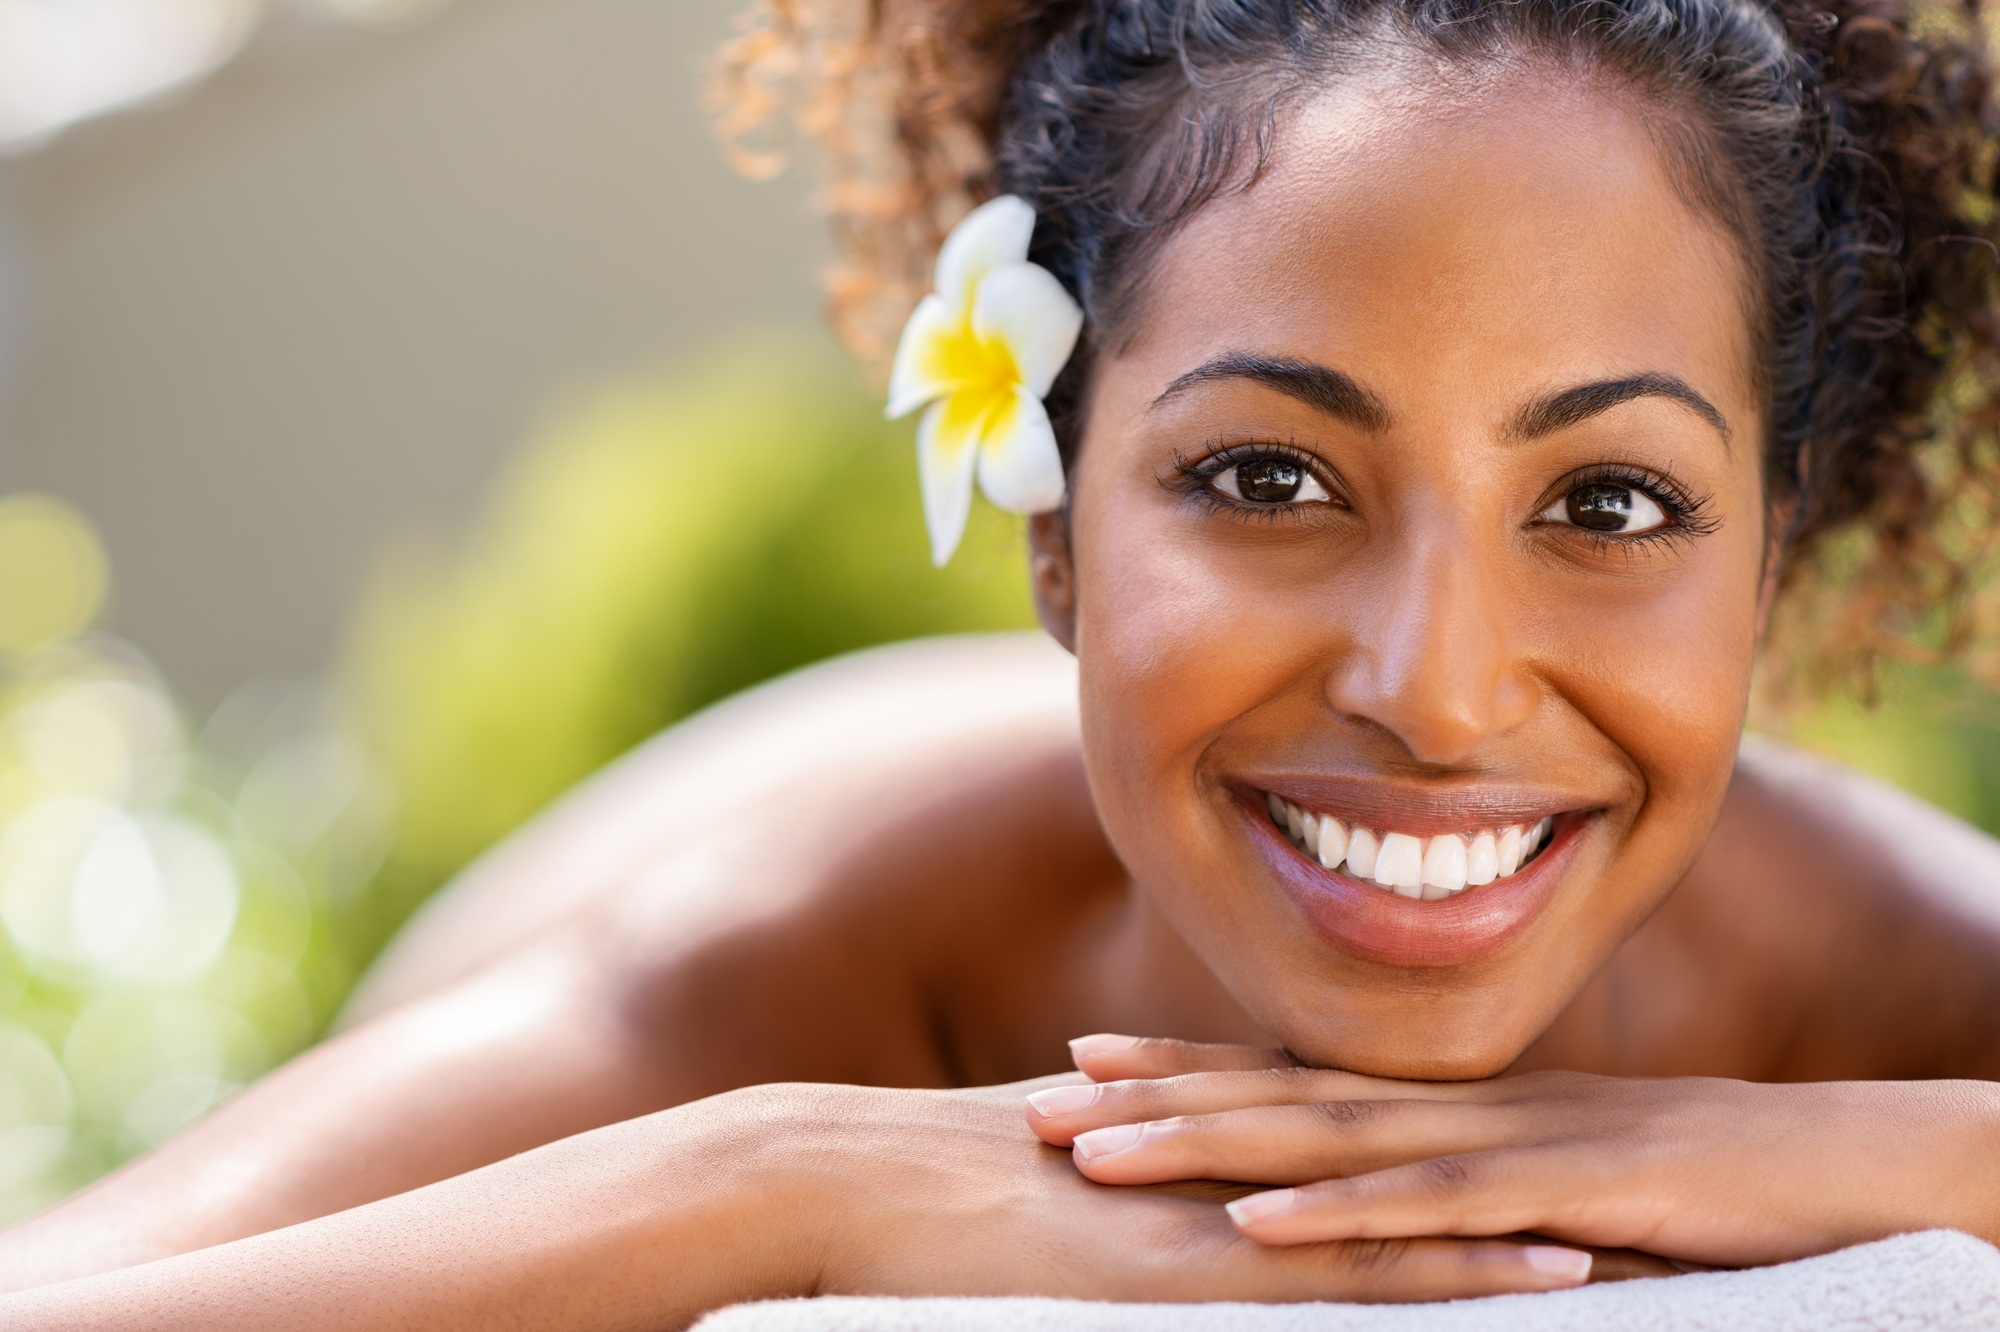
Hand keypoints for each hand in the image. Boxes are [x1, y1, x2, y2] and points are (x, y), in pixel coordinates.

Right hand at [758, 1079, 1597, 1300]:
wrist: (851, 1178)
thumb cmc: (939, 1188)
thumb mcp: (1070, 1173)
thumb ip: (1147, 1165)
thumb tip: (1177, 1173)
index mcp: (1219, 1136)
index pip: (1378, 1139)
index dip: (1484, 1149)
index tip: (1585, 1167)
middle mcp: (1244, 1158)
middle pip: (1424, 1164)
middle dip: (1545, 1182)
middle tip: (1669, 1192)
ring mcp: (1227, 1205)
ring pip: (1417, 1211)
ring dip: (1536, 1224)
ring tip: (1656, 1236)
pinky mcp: (1198, 1264)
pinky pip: (1352, 1269)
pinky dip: (1452, 1269)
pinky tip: (1546, 1280)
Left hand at [1022, 1037, 1999, 1268]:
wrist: (1864, 1163)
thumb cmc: (1722, 1187)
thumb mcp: (1572, 1189)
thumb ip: (1478, 1193)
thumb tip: (1396, 1220)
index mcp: (1461, 1106)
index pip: (1297, 1076)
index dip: (1187, 1067)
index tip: (1086, 1062)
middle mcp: (1466, 1108)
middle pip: (1281, 1096)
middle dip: (1154, 1099)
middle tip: (1035, 1100)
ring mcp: (1512, 1145)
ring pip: (1329, 1140)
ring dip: (1204, 1145)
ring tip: (1093, 1152)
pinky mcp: (1568, 1196)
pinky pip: (1433, 1207)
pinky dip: (1338, 1213)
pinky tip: (1254, 1222)